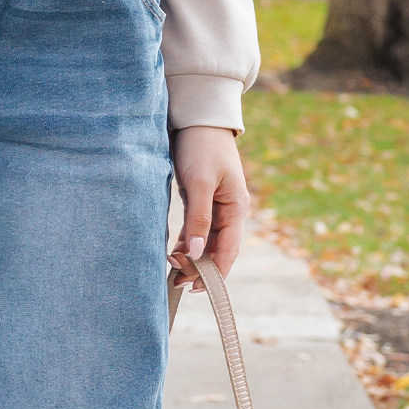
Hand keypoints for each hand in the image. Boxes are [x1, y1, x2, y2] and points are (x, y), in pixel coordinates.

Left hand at [169, 124, 248, 280]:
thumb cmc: (201, 147)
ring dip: (192, 257)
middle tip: (176, 281)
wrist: (197, 119)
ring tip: (171, 271)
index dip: (214, 273)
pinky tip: (173, 253)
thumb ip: (199, 219)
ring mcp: (216, 207)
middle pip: (217, 250)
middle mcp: (229, 212)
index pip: (228, 251)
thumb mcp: (199, 183)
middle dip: (199, 268)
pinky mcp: (202, 202)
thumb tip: (198, 253)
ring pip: (206, 242)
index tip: (195, 288)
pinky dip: (186, 243)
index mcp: (236, 209)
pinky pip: (196, 230)